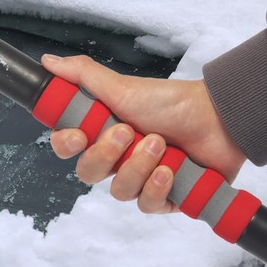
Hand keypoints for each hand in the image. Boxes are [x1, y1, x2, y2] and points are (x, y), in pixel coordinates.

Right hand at [41, 54, 246, 213]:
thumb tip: (48, 62)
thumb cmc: (170, 101)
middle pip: (88, 173)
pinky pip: (146, 205)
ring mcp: (139, 179)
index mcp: (100, 133)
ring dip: (138, 167)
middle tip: (128, 132)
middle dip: (107, 155)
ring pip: (118, 191)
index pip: (67, 147)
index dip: (67, 145)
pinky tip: (169, 171)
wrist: (218, 118)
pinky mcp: (163, 197)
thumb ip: (82, 75)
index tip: (79, 135)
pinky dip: (157, 187)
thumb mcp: (121, 86)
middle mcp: (116, 159)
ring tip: (160, 145)